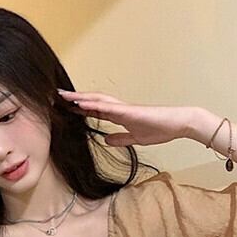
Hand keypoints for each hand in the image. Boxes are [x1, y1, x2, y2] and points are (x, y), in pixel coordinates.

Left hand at [57, 89, 198, 146]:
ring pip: (96, 100)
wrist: (179, 124)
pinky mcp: (129, 111)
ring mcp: (123, 108)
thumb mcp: (135, 138)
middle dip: (75, 99)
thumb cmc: (161, 129)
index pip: (95, 110)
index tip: (66, 107)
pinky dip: (93, 104)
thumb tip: (106, 140)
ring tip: (63, 96)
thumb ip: (120, 138)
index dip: (80, 108)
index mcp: (120, 116)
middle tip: (57, 97)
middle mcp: (119, 109)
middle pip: (92, 101)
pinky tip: (81, 103)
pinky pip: (107, 107)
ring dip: (79, 98)